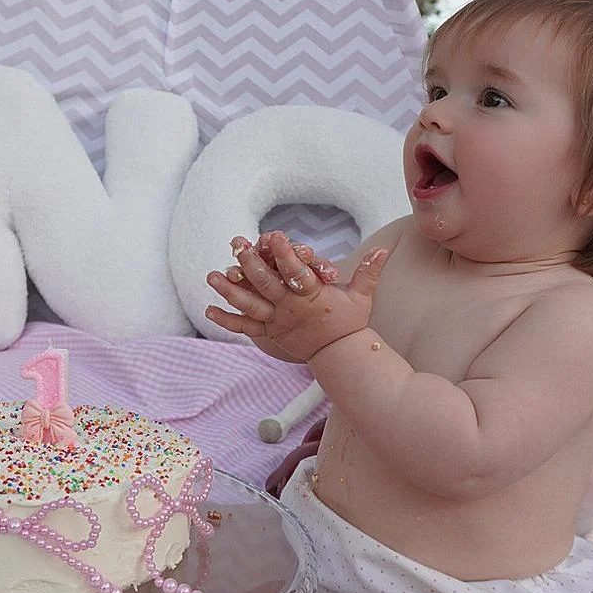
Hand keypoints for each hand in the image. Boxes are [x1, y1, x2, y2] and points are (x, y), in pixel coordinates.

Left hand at [206, 231, 387, 362]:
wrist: (342, 357)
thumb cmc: (351, 324)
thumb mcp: (362, 297)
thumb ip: (369, 272)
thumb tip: (383, 250)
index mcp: (312, 296)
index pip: (296, 272)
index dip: (285, 253)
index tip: (274, 235)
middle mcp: (291, 309)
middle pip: (267, 285)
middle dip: (251, 265)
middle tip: (237, 246)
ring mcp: (277, 322)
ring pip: (250, 305)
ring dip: (230, 291)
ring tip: (212, 275)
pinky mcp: (270, 334)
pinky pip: (246, 328)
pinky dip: (227, 320)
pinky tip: (209, 310)